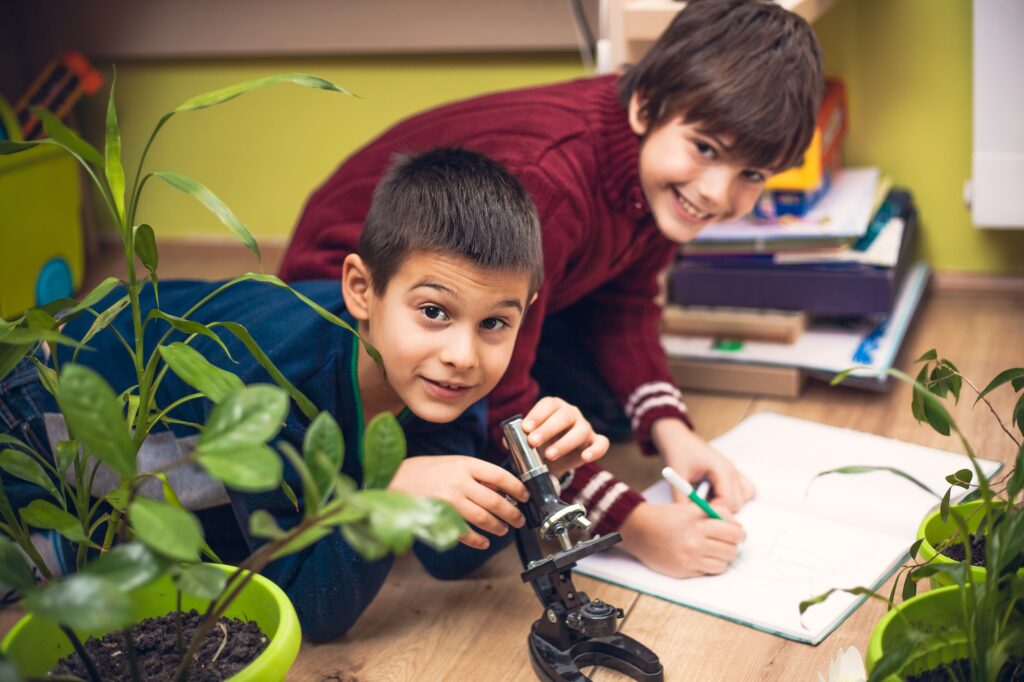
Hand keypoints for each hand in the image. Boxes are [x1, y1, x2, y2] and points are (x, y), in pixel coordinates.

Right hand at [388, 455, 528, 549]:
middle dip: (512, 513)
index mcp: (464, 464)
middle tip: (519, 519)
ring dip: (498, 526)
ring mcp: (449, 500)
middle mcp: (459, 481)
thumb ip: (474, 474)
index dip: (516, 487)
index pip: (499, 475)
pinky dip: (478, 540)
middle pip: (495, 500)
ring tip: (504, 530)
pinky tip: (484, 542)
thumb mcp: (451, 464)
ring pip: (483, 518)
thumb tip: (500, 487)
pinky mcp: (440, 517)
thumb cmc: (422, 471)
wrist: (391, 479)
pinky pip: (465, 533)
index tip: (524, 495)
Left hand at [521, 397, 609, 474]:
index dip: (537, 414)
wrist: (553, 460)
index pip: (548, 404)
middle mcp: (571, 413)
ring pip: (581, 430)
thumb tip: (507, 442)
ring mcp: (585, 427)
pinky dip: (596, 450)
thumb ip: (518, 439)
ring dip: (565, 442)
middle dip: (547, 429)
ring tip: (549, 455)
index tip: (525, 428)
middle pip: (564, 416)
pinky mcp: (596, 441)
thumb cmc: (540, 444)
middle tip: (533, 442)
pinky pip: (602, 443)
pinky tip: (586, 458)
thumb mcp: (528, 440)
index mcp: (554, 407)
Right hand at [617, 501, 745, 577]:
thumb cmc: (666, 517)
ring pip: (723, 564)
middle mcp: (696, 541)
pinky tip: (699, 557)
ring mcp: (690, 558)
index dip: (740, 534)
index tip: (738, 534)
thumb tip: (737, 527)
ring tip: (712, 551)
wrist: (640, 531)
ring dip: (721, 558)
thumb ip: (716, 514)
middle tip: (725, 543)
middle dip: (732, 547)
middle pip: (731, 550)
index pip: (733, 532)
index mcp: (699, 522)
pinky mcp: (684, 570)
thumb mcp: (691, 508)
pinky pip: (708, 572)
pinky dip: (708, 566)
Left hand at [652, 418, 754, 511]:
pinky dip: (734, 497)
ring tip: (709, 501)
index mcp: (721, 469)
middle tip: (701, 508)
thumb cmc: (678, 452)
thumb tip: (687, 519)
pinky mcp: (732, 473)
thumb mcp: (677, 476)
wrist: (678, 437)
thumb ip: (681, 498)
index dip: (714, 512)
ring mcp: (734, 471)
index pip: (728, 501)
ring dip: (729, 504)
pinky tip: (715, 496)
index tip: (698, 514)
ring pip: (744, 497)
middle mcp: (732, 470)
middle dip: (721, 510)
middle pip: (738, 503)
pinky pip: (744, 490)